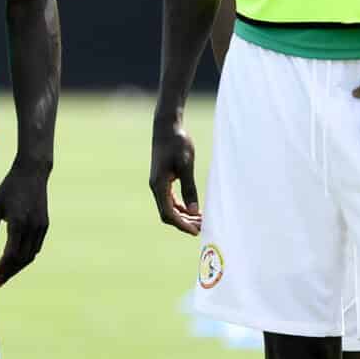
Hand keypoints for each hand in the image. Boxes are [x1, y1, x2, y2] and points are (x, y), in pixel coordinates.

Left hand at [0, 159, 50, 286]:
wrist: (32, 173)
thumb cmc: (9, 188)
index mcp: (18, 223)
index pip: (10, 255)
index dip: (1, 269)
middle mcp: (32, 227)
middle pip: (21, 259)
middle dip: (8, 273)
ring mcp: (41, 227)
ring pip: (30, 256)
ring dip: (17, 268)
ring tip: (5, 275)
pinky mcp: (45, 225)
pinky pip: (36, 247)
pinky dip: (26, 257)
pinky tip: (16, 261)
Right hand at [149, 119, 201, 234]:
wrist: (167, 126)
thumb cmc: (177, 143)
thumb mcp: (186, 165)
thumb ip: (189, 189)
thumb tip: (194, 212)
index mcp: (159, 184)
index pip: (168, 213)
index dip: (182, 225)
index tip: (197, 231)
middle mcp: (156, 187)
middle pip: (168, 214)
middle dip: (185, 223)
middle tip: (203, 227)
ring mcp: (158, 184)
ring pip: (169, 208)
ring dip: (184, 216)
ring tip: (201, 220)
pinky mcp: (162, 179)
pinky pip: (170, 200)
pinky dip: (181, 207)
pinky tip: (194, 209)